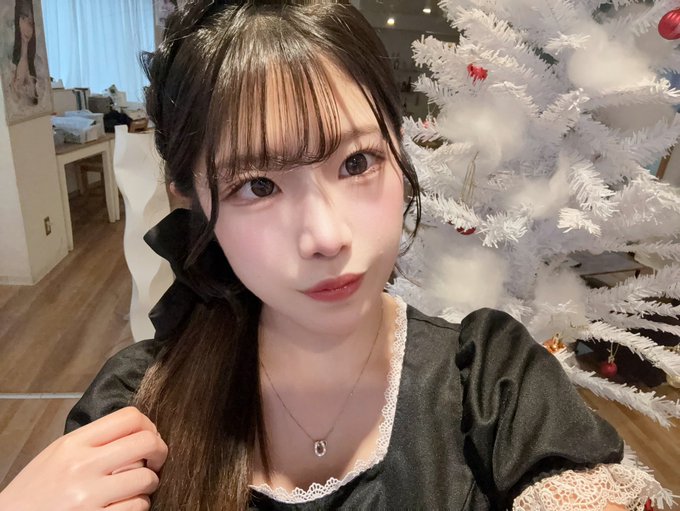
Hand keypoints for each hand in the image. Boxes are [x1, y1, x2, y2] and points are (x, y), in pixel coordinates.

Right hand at [0, 406, 167, 510]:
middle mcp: (82, 466)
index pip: (129, 417)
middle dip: (159, 452)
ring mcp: (89, 496)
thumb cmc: (36, 491)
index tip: (149, 437)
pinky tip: (125, 504)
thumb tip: (137, 431)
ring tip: (136, 487)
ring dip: (149, 483)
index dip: (149, 425)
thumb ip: (94, 440)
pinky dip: (139, 505)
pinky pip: (138, 507)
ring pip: (147, 478)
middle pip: (147, 443)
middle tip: (154, 461)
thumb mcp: (58, 453)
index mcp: (74, 443)